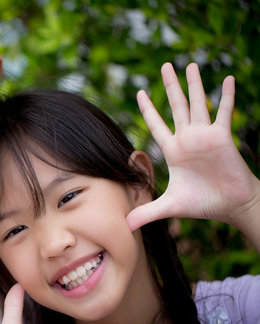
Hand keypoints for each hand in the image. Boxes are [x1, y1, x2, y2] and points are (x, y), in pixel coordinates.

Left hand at [127, 63, 259, 240]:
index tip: (138, 91)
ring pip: (198, 103)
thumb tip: (125, 227)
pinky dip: (226, 96)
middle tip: (164, 65)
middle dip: (170, 86)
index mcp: (173, 150)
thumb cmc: (203, 203)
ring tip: (189, 64)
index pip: (156, 124)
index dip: (147, 108)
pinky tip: (227, 79)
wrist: (230, 205)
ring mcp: (205, 135)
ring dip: (194, 84)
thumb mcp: (170, 206)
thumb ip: (147, 212)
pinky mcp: (223, 136)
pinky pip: (225, 112)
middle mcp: (187, 138)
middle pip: (176, 106)